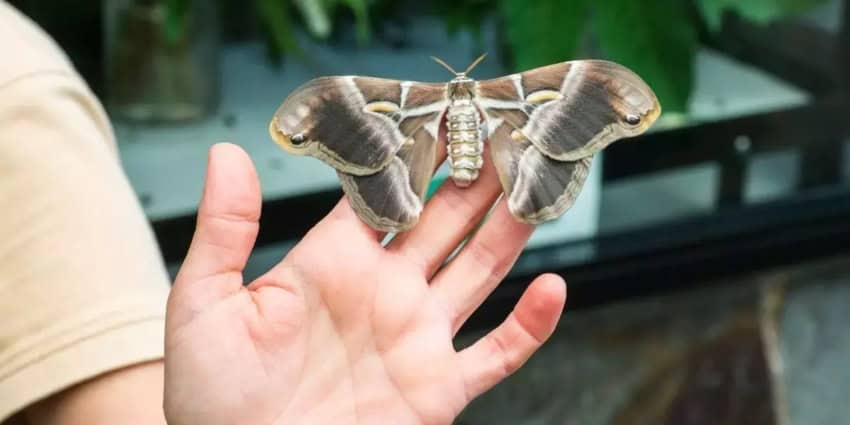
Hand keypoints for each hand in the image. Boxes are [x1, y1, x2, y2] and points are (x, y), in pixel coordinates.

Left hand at [164, 143, 565, 424]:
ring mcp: (416, 337)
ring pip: (479, 270)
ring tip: (536, 184)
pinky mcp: (438, 388)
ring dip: (508, 229)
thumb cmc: (213, 396)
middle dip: (474, 177)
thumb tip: (226, 153)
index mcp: (333, 262)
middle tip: (505, 132)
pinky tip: (552, 289)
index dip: (417, 155)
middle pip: (443, 221)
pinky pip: (497, 354)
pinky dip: (530, 325)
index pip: (386, 194)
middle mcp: (384, 291)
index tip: (443, 113)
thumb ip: (225, 227)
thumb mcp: (205, 301)